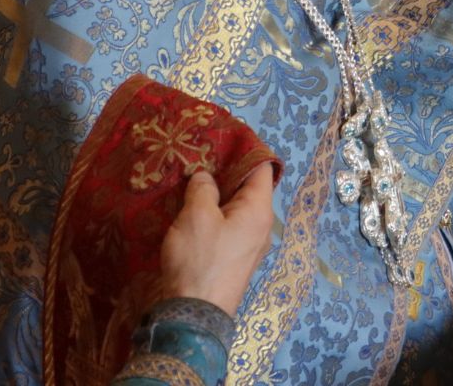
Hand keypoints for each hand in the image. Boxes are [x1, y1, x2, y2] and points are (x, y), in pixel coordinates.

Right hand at [159, 164, 275, 315]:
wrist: (194, 316)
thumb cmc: (200, 260)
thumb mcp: (197, 216)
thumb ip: (203, 188)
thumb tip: (206, 176)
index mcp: (260, 210)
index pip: (262, 167)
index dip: (244, 149)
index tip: (221, 137)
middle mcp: (261, 225)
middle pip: (248, 187)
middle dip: (225, 170)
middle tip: (199, 155)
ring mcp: (248, 244)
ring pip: (235, 207)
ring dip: (216, 193)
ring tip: (190, 177)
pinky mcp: (233, 258)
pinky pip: (227, 225)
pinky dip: (213, 213)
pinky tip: (190, 208)